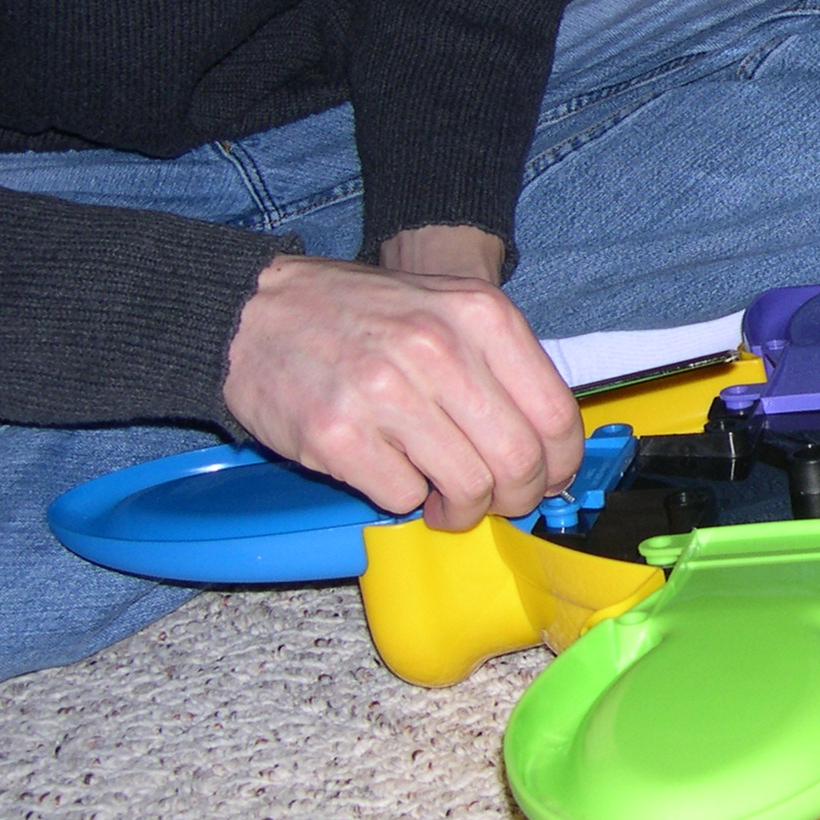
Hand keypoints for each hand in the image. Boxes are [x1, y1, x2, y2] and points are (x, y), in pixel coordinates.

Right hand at [222, 230, 583, 531]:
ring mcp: (387, 394)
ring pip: (468, 488)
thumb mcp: (448, 310)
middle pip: (519, 461)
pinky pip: (403, 498)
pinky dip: (405, 499)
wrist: (257, 312)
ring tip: (443, 498)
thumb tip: (550, 444)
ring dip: (461, 509)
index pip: (555, 414)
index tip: (550, 478)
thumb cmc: (362, 317)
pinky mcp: (338, 435)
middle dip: (517, 497)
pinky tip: (392, 474)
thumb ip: (502, 366)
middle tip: (497, 501)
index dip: (562, 462)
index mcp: (481, 316)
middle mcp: (440, 351)